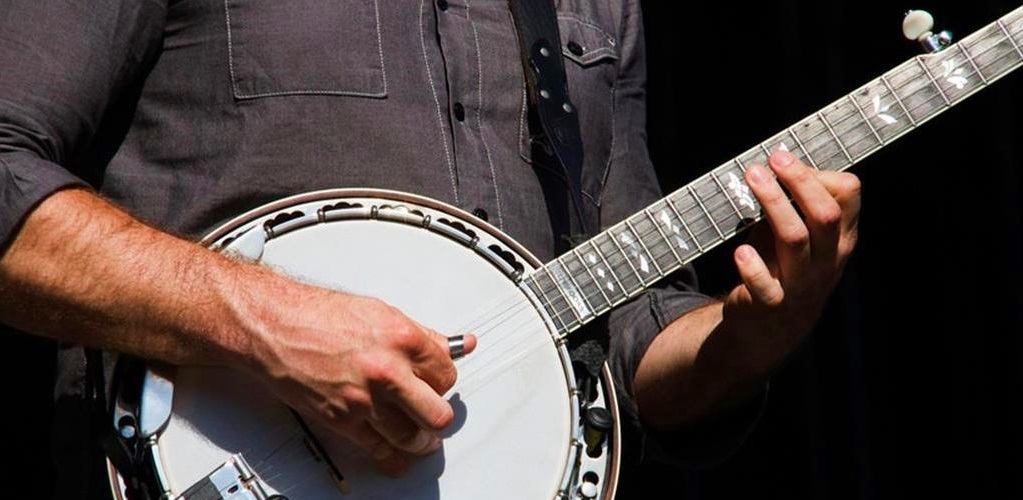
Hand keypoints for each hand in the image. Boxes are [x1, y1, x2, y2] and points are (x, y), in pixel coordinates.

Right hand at [228, 278, 476, 475]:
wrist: (276, 327)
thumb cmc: (319, 315)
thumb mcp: (381, 313)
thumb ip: (423, 335)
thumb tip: (456, 344)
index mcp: (403, 340)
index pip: (447, 374)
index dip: (443, 381)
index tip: (438, 383)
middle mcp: (388, 372)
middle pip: (437, 413)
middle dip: (439, 415)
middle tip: (435, 413)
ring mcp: (365, 399)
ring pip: (412, 437)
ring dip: (421, 441)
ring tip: (422, 438)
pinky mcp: (343, 420)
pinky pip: (377, 449)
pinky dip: (391, 459)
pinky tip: (397, 459)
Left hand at [725, 150, 860, 361]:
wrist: (769, 330)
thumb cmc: (781, 269)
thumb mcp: (797, 235)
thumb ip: (795, 205)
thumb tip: (779, 162)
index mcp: (839, 239)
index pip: (848, 195)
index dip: (816, 173)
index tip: (783, 162)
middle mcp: (827, 260)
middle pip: (825, 213)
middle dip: (798, 181)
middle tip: (771, 159)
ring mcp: (802, 284)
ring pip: (795, 238)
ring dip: (773, 204)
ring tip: (750, 177)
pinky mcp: (772, 304)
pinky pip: (767, 286)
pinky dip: (752, 266)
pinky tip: (740, 249)